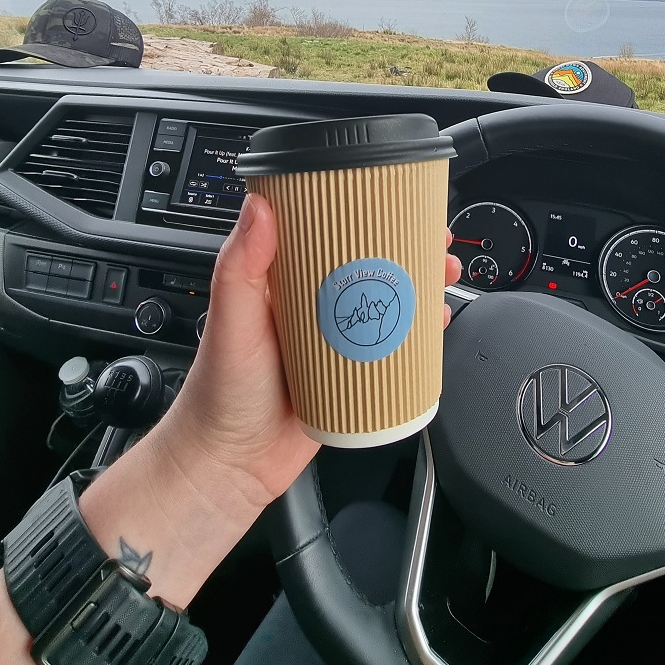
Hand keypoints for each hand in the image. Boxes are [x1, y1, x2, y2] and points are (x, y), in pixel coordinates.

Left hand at [158, 192, 462, 528]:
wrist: (231, 464)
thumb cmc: (219, 392)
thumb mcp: (230, 321)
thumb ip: (240, 265)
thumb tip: (259, 206)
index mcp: (281, 280)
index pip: (327, 231)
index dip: (365, 213)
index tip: (396, 199)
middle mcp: (312, 304)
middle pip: (370, 264)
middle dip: (410, 249)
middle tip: (438, 245)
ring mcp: (336, 339)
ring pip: (388, 302)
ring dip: (421, 287)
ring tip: (444, 279)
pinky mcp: (353, 373)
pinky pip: (393, 347)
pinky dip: (419, 334)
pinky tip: (436, 327)